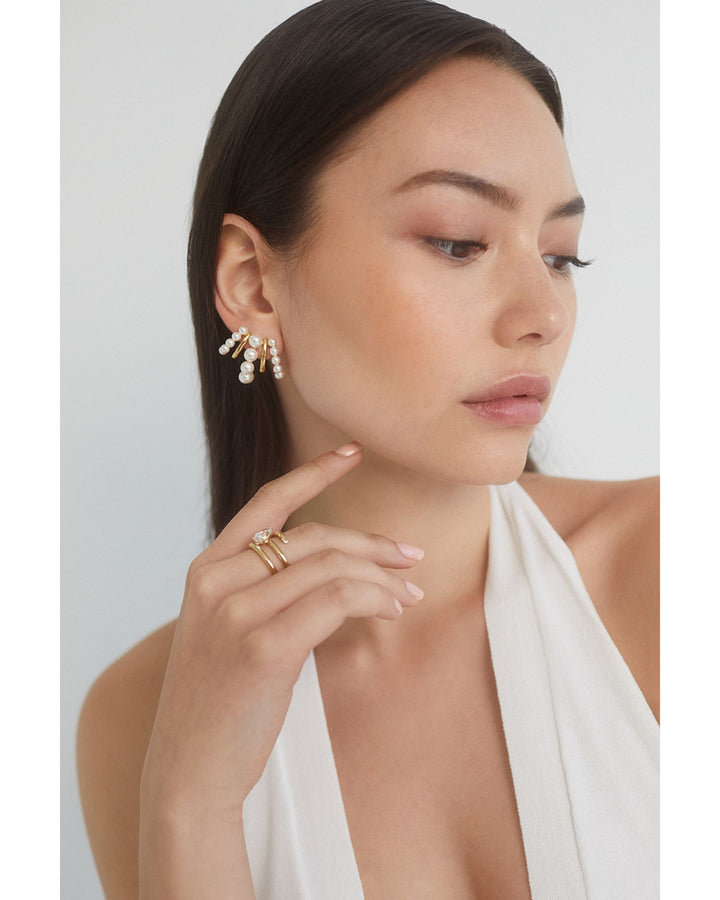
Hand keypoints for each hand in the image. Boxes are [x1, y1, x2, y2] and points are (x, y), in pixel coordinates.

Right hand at [139, 442, 423, 820]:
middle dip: (371, 543)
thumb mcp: (226, 631)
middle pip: (313, 536)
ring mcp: (236, 611)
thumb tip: (335, 568)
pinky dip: (375, 599)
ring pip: (331, 567)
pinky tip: (392, 611)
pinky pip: (337, 600)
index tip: (353, 453)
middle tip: (412, 557)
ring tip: (410, 594)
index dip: (313, 472)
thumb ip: (262, 591)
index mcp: (206, 569)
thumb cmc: (219, 700)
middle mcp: (217, 580)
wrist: (189, 768)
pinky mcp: (263, 645)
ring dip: (382, 577)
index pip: (267, 502)